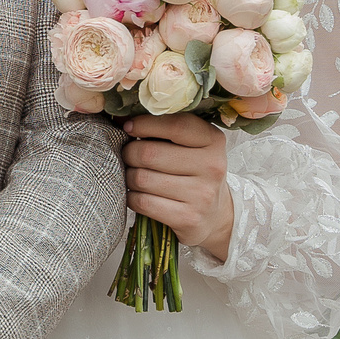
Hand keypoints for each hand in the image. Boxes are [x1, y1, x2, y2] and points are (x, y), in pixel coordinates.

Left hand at [121, 113, 233, 262]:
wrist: (216, 215)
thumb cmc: (195, 172)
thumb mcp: (193, 146)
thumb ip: (166, 130)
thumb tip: (123, 120)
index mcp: (213, 140)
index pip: (175, 125)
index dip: (145, 124)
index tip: (129, 127)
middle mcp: (212, 167)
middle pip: (150, 153)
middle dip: (129, 153)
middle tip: (128, 156)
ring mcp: (202, 195)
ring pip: (142, 179)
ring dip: (128, 176)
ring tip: (132, 175)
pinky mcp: (188, 219)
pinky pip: (143, 203)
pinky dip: (131, 197)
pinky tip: (136, 194)